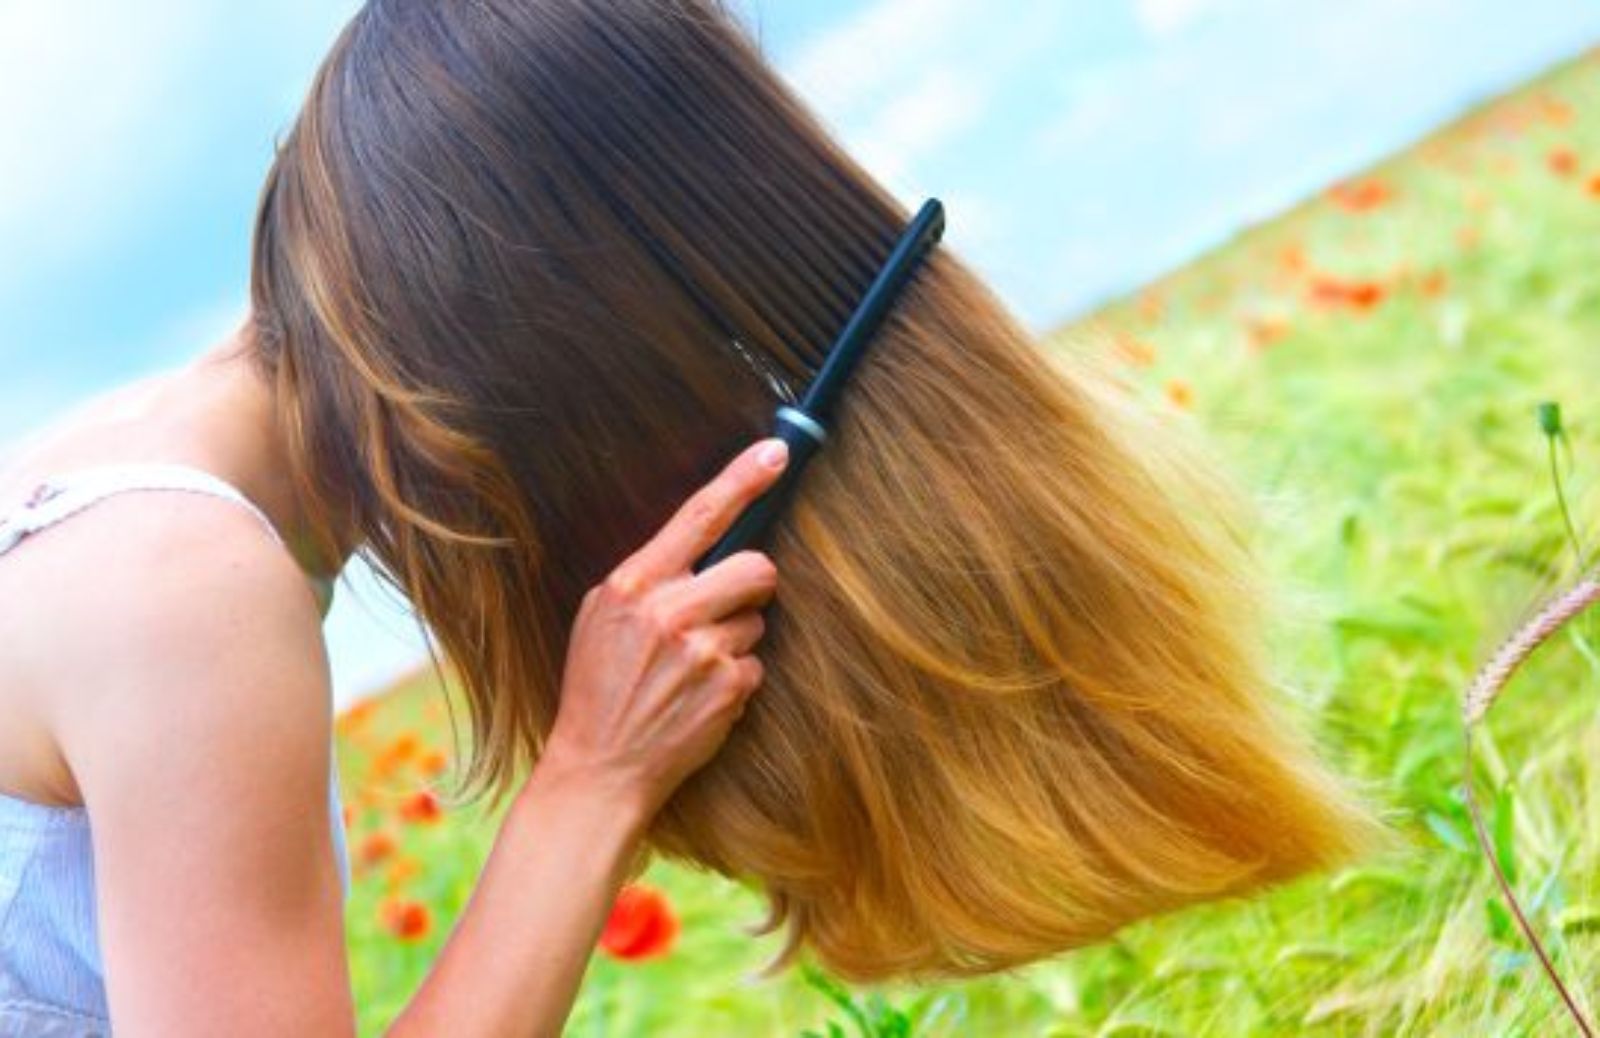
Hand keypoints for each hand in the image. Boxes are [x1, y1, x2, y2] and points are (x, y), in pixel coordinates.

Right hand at [540, 437, 788, 822]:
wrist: (600, 768)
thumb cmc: (598, 687)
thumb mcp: (600, 617)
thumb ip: (648, 578)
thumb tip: (701, 543)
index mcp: (634, 585)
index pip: (699, 515)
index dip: (743, 478)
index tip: (777, 452)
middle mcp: (670, 611)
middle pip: (755, 565)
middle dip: (754, 582)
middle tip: (731, 604)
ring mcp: (703, 650)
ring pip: (758, 618)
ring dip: (738, 638)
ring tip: (694, 667)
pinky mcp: (729, 688)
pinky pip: (757, 664)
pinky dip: (737, 679)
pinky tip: (701, 697)